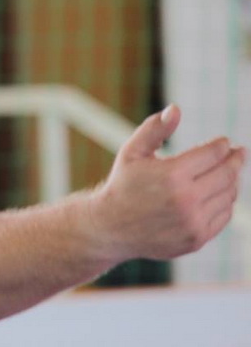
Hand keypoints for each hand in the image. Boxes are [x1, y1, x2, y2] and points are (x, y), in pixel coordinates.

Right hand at [90, 105, 245, 261]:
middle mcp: (186, 200)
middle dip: (235, 160)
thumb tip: (175, 109)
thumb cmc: (123, 185)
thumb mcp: (132, 152)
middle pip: (227, 174)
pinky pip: (223, 215)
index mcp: (171, 174)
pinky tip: (218, 193)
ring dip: (231, 181)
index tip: (224, 142)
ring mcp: (193, 222)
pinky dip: (225, 202)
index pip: (213, 153)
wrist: (111, 228)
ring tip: (227, 172)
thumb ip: (155, 129)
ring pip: (228, 195)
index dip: (222, 145)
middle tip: (239, 153)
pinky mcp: (197, 239)